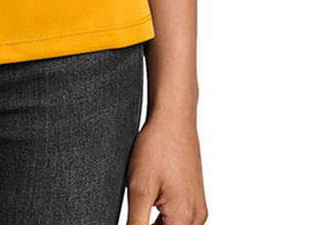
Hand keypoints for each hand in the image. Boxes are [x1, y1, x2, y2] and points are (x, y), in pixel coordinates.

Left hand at [125, 109, 207, 224]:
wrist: (173, 120)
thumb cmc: (158, 147)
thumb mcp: (138, 189)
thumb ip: (135, 223)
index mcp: (184, 219)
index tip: (135, 215)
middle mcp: (196, 217)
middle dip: (147, 224)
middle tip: (138, 205)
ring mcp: (197, 208)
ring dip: (154, 222)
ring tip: (144, 198)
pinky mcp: (194, 198)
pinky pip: (178, 218)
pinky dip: (163, 215)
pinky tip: (150, 198)